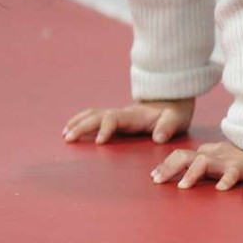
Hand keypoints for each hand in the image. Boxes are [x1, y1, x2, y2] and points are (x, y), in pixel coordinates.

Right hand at [63, 99, 194, 143]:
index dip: (105, 129)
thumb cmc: (174, 113)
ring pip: (93, 114)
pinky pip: (95, 118)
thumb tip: (158, 137)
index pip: (113, 119)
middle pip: (96, 116)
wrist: (173, 100)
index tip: (98, 142)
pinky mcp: (117, 119)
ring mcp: (118, 115)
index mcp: (133, 115)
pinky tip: (72, 130)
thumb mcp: (176, 119)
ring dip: (78, 123)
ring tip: (65, 135)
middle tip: (68, 139)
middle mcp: (122, 113)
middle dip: (82, 126)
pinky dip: (81, 121)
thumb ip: (168, 127)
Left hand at [150, 140, 242, 189]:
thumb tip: (187, 169)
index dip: (166, 164)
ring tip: (183, 186)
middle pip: (186, 156)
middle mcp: (214, 155)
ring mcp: (227, 160)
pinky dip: (226, 180)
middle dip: (169, 167)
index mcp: (208, 153)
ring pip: (205, 162)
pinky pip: (233, 173)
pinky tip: (221, 189)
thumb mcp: (221, 156)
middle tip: (158, 181)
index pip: (182, 155)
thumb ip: (206, 161)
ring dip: (192, 173)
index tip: (154, 177)